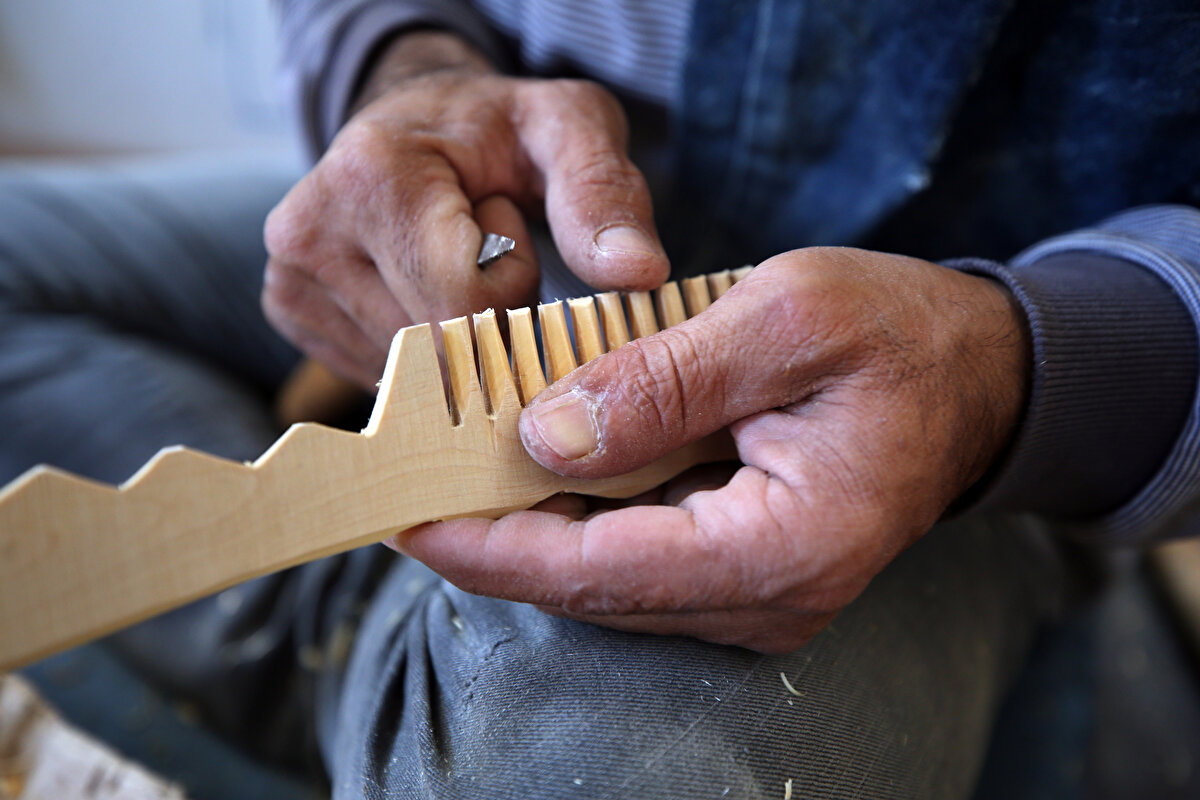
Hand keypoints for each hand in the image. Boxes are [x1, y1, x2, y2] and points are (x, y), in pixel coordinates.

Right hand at [262, 30, 668, 388]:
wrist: (420, 123)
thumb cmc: (500, 129)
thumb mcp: (568, 129)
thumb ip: (604, 193)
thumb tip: (638, 274)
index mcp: (371, 176)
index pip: (468, 302)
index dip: (516, 285)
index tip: (513, 230)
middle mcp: (307, 232)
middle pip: (436, 347)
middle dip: (490, 322)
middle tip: (493, 257)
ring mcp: (290, 279)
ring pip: (409, 375)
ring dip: (457, 339)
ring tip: (455, 265)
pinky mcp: (290, 313)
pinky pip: (381, 376)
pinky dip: (422, 353)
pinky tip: (424, 292)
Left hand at [391, 248, 1029, 651]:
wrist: (978, 372)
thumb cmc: (897, 334)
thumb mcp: (783, 318)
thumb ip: (663, 381)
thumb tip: (545, 436)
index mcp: (786, 547)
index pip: (603, 571)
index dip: (494, 549)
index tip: (409, 518)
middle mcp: (771, 597)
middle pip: (593, 587)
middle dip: (495, 537)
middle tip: (412, 481)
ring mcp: (759, 596)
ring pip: (608, 578)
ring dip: (531, 524)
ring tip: (458, 467)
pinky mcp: (746, 572)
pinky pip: (638, 557)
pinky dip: (580, 515)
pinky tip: (539, 467)